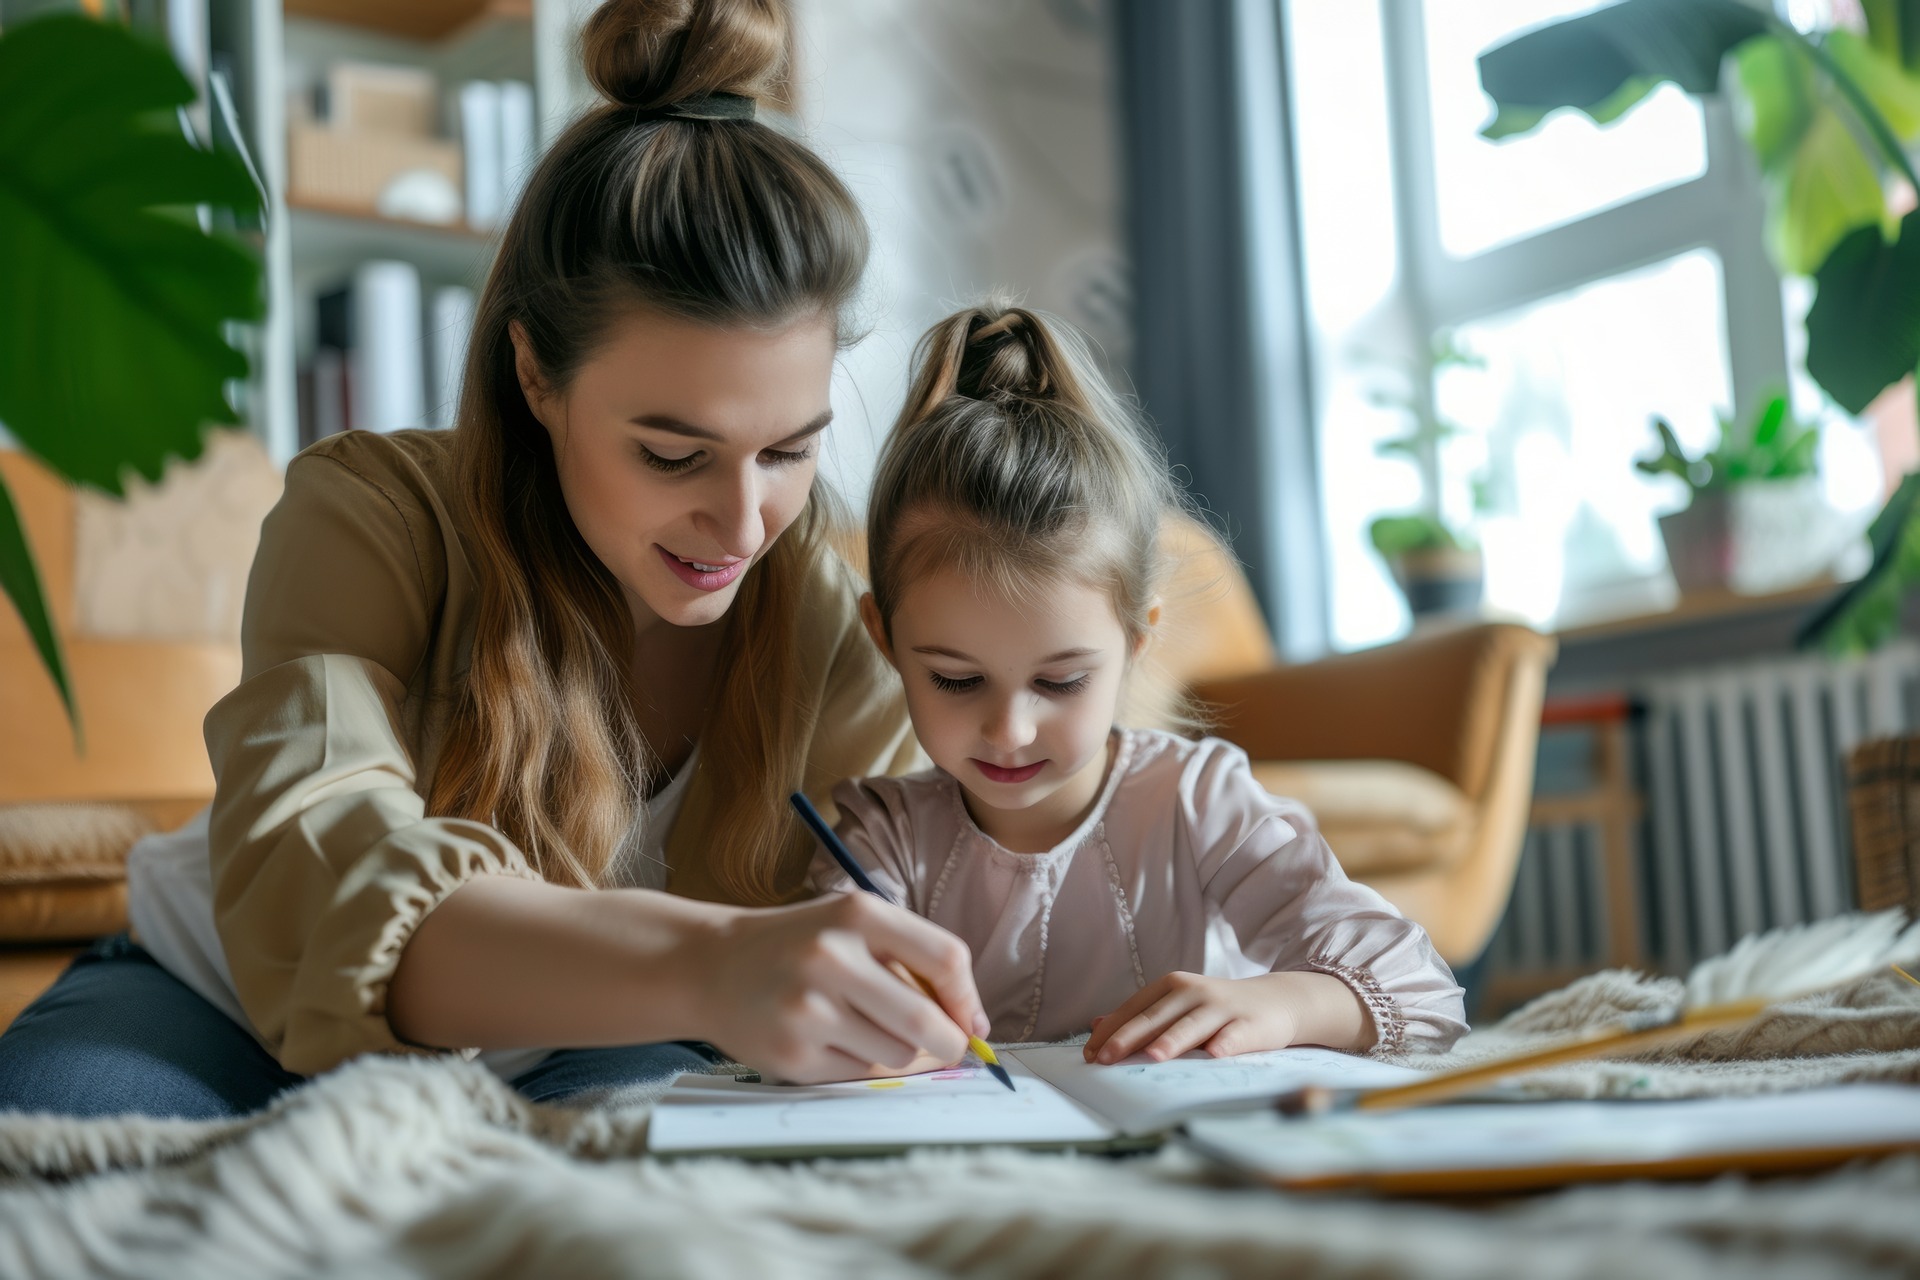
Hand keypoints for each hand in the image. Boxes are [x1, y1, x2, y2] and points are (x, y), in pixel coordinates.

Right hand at [689, 892, 989, 1083]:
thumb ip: (910, 959)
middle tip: (949, 1049)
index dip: (968, 998)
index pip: (946, 958)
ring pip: (897, 1053)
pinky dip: (858, 1064)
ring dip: (897, 1051)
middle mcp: (832, 957)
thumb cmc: (799, 946)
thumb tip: (971, 1025)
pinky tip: (829, 1041)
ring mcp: (809, 1009)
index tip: (971, 1022)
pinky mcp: (792, 1054)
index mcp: (858, 913)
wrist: (710, 967)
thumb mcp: (851, 925)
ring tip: (861, 1028)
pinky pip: (859, 1073)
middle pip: (927, 1020)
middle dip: (949, 1044)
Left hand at [1081, 970, 1371, 1063]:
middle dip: (1128, 1038)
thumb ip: (1140, 1014)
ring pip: (1192, 1025)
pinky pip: (1235, 1035)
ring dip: (1172, 1040)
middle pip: (1155, 1017)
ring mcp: (1222, 1007)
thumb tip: (1096, 1024)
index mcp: (1170, 987)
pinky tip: (1216, 1055)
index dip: (1110, 1032)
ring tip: (1154, 1057)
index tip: (1089, 1055)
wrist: (1277, 1001)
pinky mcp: (1250, 1024)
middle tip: (1105, 1059)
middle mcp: (1193, 992)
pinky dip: (1226, 1044)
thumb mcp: (1177, 1005)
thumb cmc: (1218, 1010)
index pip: (1133, 1010)